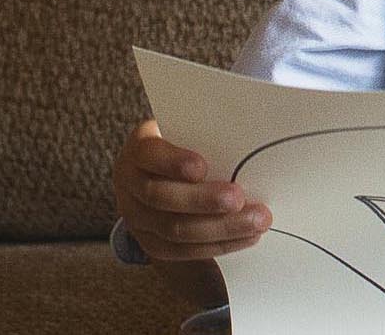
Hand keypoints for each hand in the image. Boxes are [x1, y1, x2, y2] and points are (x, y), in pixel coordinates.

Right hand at [113, 120, 267, 261]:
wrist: (161, 175)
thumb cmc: (185, 147)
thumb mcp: (189, 133)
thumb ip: (209, 137)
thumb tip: (252, 136)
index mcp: (139, 150)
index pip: (149, 154)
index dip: (172, 162)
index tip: (201, 167)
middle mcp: (130, 185)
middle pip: (160, 197)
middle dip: (203, 201)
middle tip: (238, 198)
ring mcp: (136, 217)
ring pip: (172, 230)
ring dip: (219, 228)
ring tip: (254, 222)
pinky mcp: (150, 243)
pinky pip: (180, 252)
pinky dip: (215, 246)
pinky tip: (244, 238)